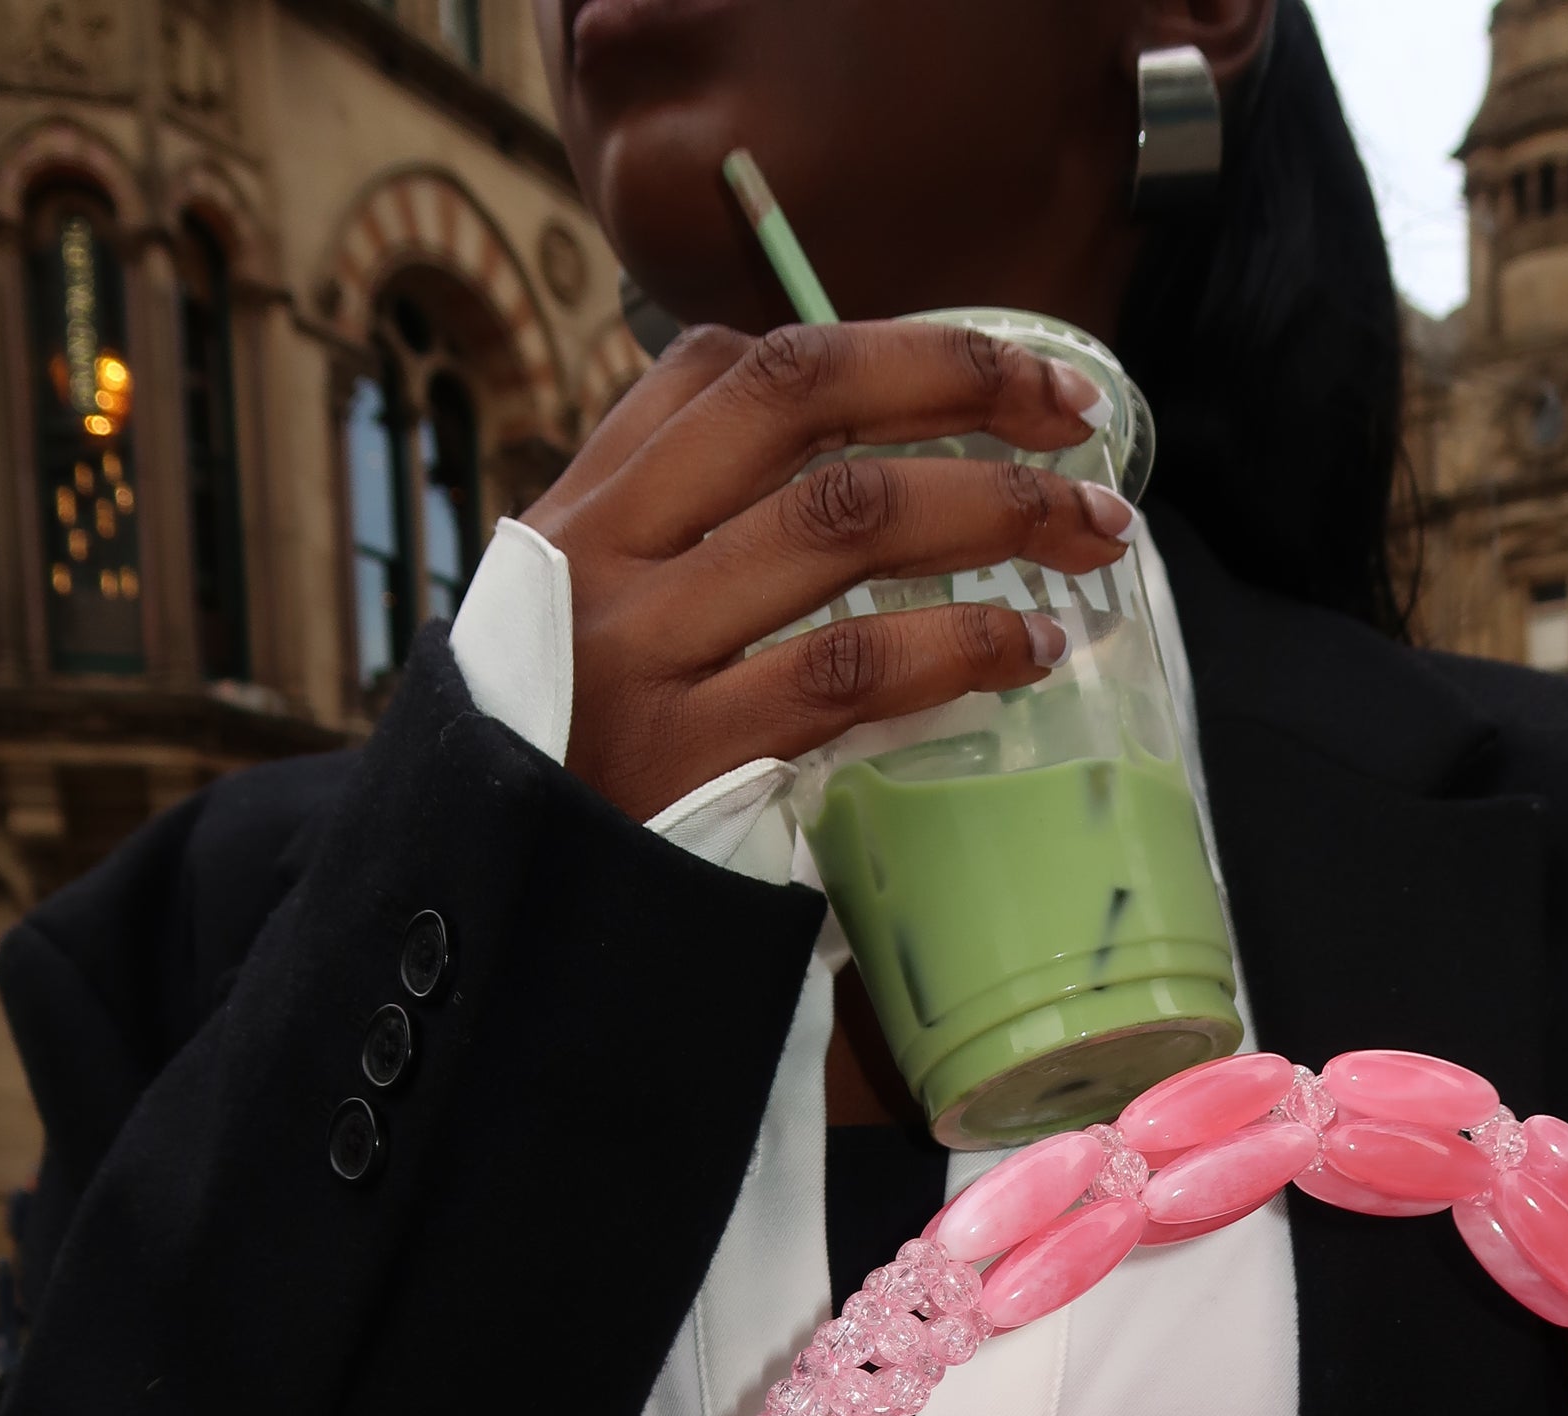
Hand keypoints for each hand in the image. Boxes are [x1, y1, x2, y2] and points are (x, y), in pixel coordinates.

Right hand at [523, 319, 1137, 823]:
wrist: (477, 914)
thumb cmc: (561, 781)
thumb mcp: (585, 637)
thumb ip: (686, 560)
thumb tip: (869, 500)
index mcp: (583, 510)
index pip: (728, 370)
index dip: (882, 349)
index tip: (995, 373)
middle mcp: (604, 555)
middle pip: (800, 401)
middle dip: (959, 383)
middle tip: (1076, 413)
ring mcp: (642, 653)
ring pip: (844, 517)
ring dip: (994, 508)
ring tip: (1091, 532)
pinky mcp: (688, 760)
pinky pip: (849, 669)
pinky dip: (958, 642)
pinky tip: (1026, 649)